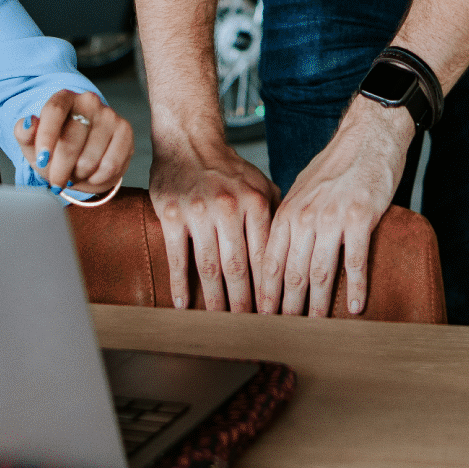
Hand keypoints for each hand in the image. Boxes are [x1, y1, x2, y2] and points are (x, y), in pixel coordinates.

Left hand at [15, 91, 134, 194]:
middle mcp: (88, 101)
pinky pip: (110, 165)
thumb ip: (24, 134)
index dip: (46, 137)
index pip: (54, 111)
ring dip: (78, 175)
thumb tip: (27, 123)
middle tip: (56, 180)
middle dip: (59, 170)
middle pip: (70, 142)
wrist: (82, 156)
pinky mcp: (125, 131)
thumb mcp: (33, 144)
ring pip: (89, 159)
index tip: (41, 160)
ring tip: (75, 173)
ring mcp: (109, 115)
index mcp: (63, 98)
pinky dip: (97, 178)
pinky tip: (92, 174)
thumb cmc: (55, 148)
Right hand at [149, 129, 279, 311]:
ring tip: (220, 322)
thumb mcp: (259, 183)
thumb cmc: (227, 168)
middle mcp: (229, 207)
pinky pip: (178, 256)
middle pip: (239, 267)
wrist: (188, 139)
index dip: (269, 287)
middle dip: (245, 302)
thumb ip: (276, 212)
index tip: (274, 313)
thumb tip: (297, 245)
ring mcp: (199, 212)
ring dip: (215, 300)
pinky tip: (182, 304)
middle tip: (249, 328)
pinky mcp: (172, 214)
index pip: (265, 255)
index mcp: (255, 202)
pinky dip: (180, 284)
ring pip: (209, 266)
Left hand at [260, 95, 413, 318]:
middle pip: (292, 273)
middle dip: (286, 307)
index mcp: (287, 211)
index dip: (265, 294)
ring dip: (319, 305)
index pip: (269, 262)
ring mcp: (332, 217)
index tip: (261, 318)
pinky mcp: (361, 217)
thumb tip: (279, 254)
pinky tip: (356, 307)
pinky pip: (356, 261)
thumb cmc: (335, 165)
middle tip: (284, 333)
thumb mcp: (302, 190)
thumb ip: (289, 221)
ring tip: (317, 327)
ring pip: (321, 273)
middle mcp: (305, 216)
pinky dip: (357, 288)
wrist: (367, 136)